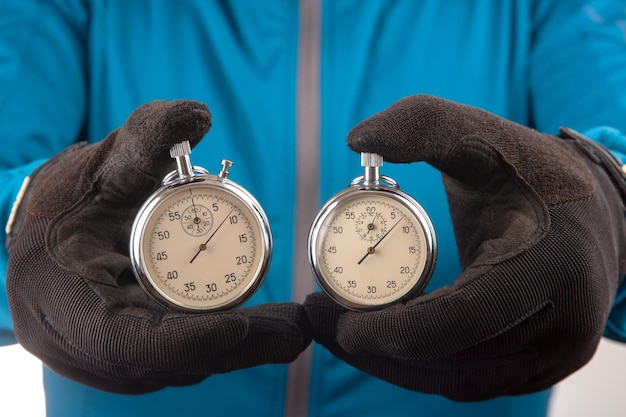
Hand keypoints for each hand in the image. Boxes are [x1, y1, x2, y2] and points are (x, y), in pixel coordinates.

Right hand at [6, 100, 310, 393]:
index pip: (134, 342)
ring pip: (184, 361)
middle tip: (295, 330)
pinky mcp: (135, 351)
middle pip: (174, 358)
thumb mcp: (98, 170)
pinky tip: (265, 330)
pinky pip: (184, 354)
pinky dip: (225, 342)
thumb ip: (144, 140)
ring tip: (292, 330)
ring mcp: (112, 356)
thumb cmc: (64, 207)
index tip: (242, 325)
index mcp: (68, 303)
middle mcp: (89, 345)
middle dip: (238, 345)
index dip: (191, 339)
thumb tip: (197, 113)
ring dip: (240, 347)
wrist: (46, 245)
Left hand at [304, 95, 625, 400]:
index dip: (387, 330)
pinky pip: (468, 379)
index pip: (457, 321)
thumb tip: (355, 138)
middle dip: (374, 349)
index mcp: (549, 268)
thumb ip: (420, 124)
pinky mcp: (541, 366)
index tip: (333, 317)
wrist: (595, 213)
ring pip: (453, 380)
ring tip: (345, 329)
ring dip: (392, 362)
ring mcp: (554, 355)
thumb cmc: (534, 173)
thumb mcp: (480, 135)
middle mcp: (563, 326)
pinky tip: (388, 337)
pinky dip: (421, 364)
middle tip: (323, 322)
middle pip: (446, 362)